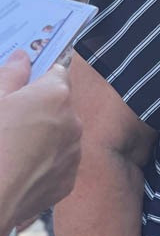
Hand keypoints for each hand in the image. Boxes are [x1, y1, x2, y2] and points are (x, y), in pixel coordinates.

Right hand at [0, 51, 81, 235]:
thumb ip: (10, 75)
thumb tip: (22, 57)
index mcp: (55, 95)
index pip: (56, 73)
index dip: (38, 79)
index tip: (23, 86)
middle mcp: (73, 120)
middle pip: (59, 106)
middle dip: (39, 110)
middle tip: (10, 123)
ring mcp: (74, 152)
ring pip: (61, 135)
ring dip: (44, 137)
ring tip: (11, 150)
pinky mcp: (68, 179)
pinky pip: (59, 163)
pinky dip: (44, 164)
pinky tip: (19, 170)